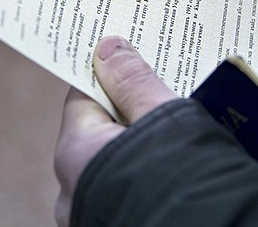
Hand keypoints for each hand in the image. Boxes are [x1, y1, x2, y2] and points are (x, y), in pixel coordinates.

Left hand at [54, 37, 175, 226]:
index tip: (133, 58)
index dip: (109, 75)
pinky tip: (180, 170)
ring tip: (183, 133)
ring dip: (143, 150)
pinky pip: (126, 193)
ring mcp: (93, 217)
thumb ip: (135, 83)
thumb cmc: (184, 179)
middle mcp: (73, 190)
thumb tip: (107, 47)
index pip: (83, 97)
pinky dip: (148, 179)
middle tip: (167, 92)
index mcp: (75, 153)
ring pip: (116, 168)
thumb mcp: (164, 119)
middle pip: (100, 134)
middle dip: (132, 115)